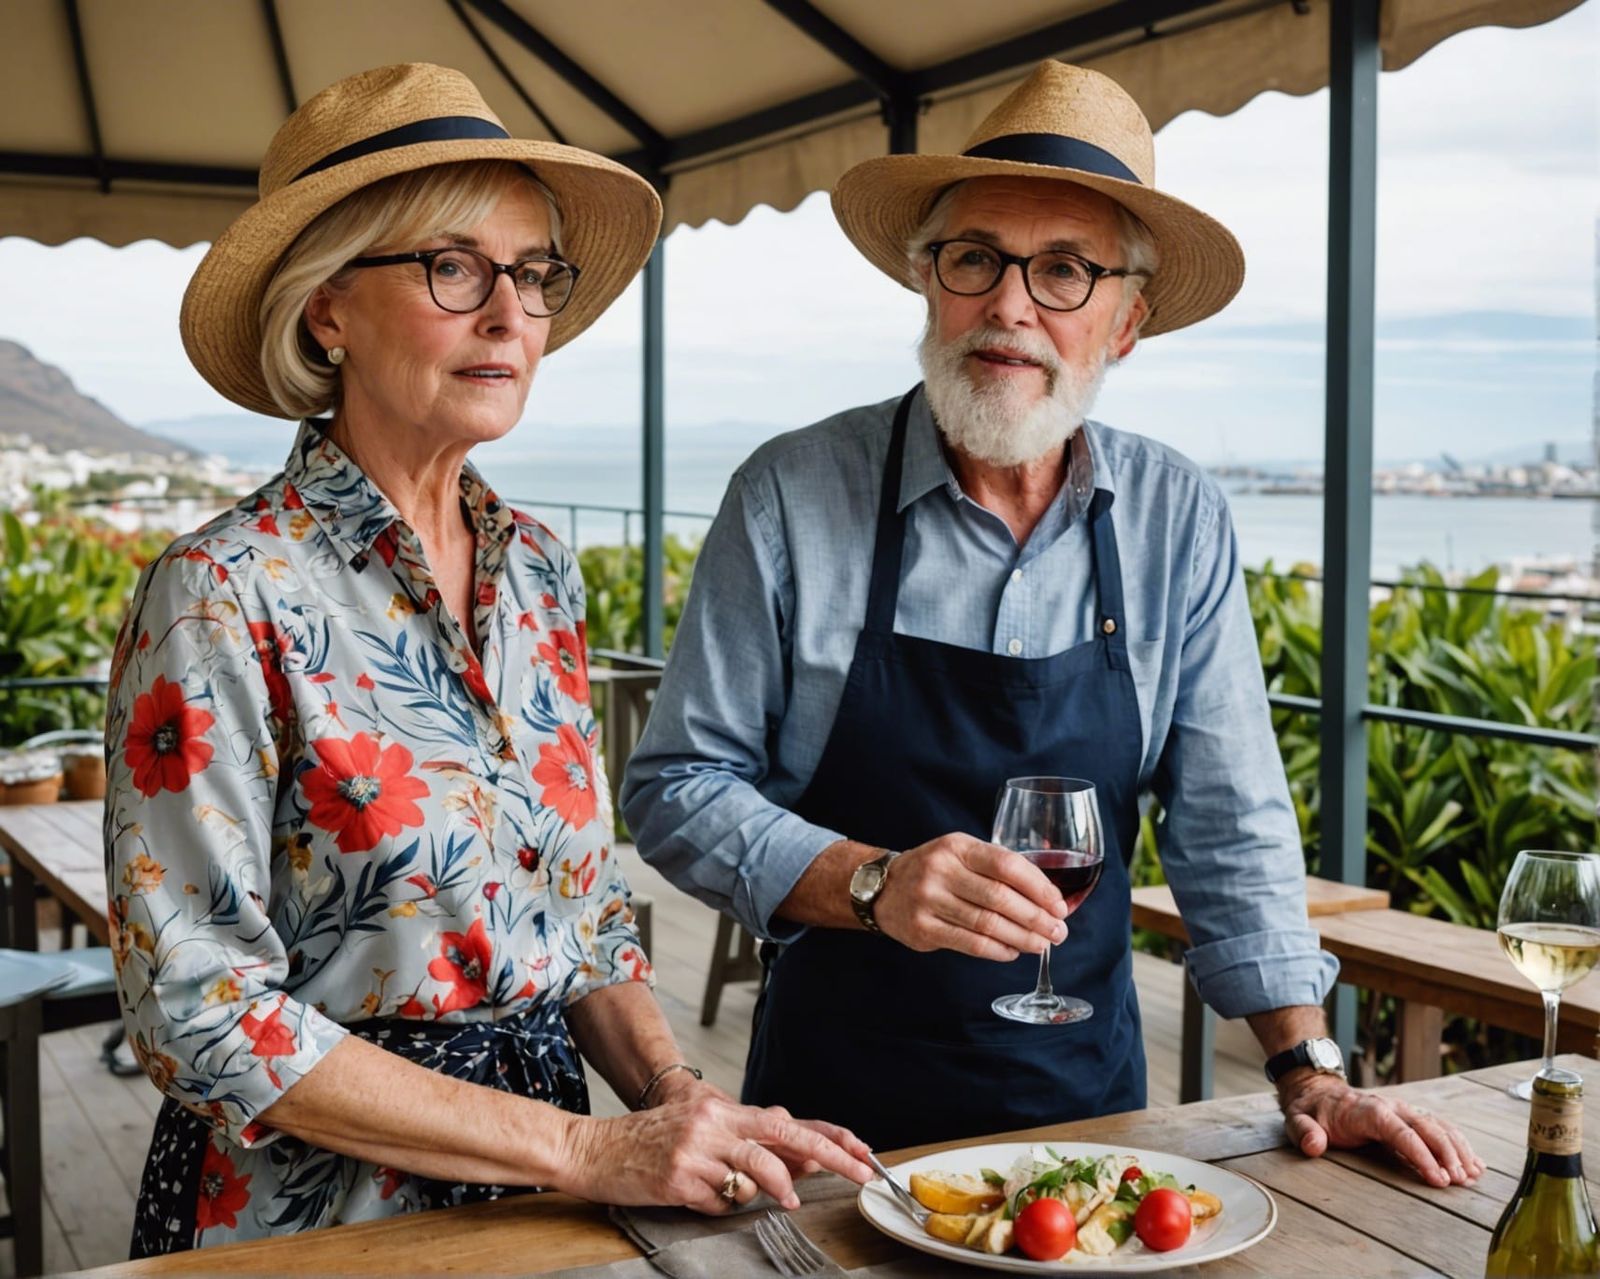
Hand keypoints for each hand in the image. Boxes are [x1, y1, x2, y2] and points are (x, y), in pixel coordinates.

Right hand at [561, 1092, 874, 1212]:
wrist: (595, 1148)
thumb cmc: (650, 1141)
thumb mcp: (703, 1132)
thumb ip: (748, 1143)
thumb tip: (801, 1161)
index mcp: (723, 1111)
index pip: (788, 1121)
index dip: (829, 1135)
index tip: (861, 1150)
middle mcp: (715, 1125)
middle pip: (785, 1139)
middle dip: (829, 1157)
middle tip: (860, 1174)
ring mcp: (697, 1151)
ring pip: (756, 1176)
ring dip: (774, 1191)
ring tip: (782, 1200)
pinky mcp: (679, 1178)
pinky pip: (720, 1203)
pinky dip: (719, 1207)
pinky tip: (698, 1196)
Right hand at [872, 833, 1067, 960]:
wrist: (883, 887)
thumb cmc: (935, 871)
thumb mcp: (961, 854)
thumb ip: (998, 869)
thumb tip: (1049, 899)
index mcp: (957, 847)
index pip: (1006, 865)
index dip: (1038, 887)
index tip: (1059, 905)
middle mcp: (940, 870)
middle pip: (1000, 898)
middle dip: (1036, 918)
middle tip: (1057, 931)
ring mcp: (928, 901)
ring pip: (987, 925)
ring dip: (1022, 938)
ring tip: (1042, 945)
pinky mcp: (922, 929)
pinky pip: (970, 944)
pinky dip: (998, 951)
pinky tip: (1012, 951)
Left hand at [1279, 1072, 1485, 1187]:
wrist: (1318, 1092)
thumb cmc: (1311, 1112)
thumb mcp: (1298, 1121)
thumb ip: (1305, 1133)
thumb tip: (1314, 1145)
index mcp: (1367, 1110)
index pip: (1400, 1131)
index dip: (1420, 1154)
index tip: (1437, 1178)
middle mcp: (1391, 1107)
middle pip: (1426, 1128)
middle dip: (1446, 1154)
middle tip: (1461, 1182)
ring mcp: (1402, 1110)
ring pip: (1438, 1126)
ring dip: (1458, 1149)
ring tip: (1474, 1175)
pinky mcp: (1409, 1116)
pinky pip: (1439, 1127)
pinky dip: (1458, 1144)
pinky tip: (1474, 1163)